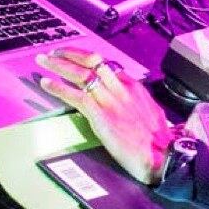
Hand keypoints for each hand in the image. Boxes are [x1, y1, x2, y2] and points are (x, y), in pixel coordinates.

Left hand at [36, 48, 172, 184]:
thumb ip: (137, 102)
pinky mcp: (101, 116)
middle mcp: (121, 89)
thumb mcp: (151, 112)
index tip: (75, 56)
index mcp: (134, 87)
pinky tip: (47, 84)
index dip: (87, 57)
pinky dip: (58, 88)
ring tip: (44, 62)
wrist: (164, 156)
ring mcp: (110, 101)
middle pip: (92, 61)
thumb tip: (129, 102)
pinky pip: (75, 96)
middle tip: (53, 53)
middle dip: (69, 54)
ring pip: (81, 74)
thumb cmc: (159, 141)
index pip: (106, 64)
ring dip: (59, 65)